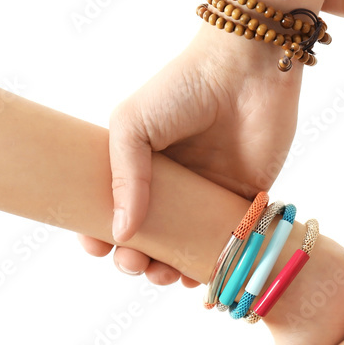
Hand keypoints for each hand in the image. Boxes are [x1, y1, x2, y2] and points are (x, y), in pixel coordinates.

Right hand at [78, 25, 301, 284]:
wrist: (247, 69)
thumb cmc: (184, 86)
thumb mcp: (134, 124)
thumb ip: (126, 177)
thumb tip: (120, 232)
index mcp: (140, 163)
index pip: (112, 209)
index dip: (99, 234)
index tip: (96, 248)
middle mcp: (173, 182)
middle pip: (149, 235)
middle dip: (136, 258)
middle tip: (135, 263)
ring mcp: (208, 191)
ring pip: (185, 245)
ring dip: (170, 268)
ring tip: (164, 274)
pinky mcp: (246, 198)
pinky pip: (228, 241)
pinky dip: (214, 263)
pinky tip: (198, 275)